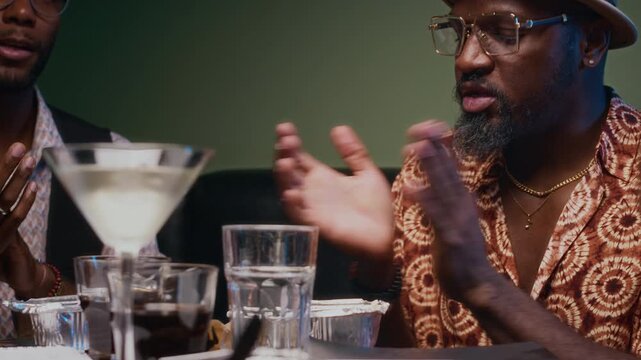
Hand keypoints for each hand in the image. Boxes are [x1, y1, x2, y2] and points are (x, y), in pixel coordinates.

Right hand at [0, 143, 38, 297]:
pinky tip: (35, 187)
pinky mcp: (0, 240)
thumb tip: (9, 184)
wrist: (9, 273)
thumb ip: (4, 202)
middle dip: (7, 164)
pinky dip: (25, 202)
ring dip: (17, 177)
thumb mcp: (0, 223)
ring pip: (3, 197)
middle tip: (20, 146)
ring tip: (30, 159)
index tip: (16, 148)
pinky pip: (13, 219)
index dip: (2, 166)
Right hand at [274, 123, 393, 261]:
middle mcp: (312, 192)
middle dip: (284, 154)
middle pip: (289, 171)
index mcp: (323, 178)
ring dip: (283, 177)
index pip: (299, 158)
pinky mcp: (318, 225)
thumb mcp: (367, 174)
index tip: (285, 127)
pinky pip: (299, 215)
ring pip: (288, 191)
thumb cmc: (377, 209)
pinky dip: (292, 204)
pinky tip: (291, 192)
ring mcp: (313, 208)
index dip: (290, 143)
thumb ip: (353, 153)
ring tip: (285, 161)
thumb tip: (338, 128)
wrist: (388, 237)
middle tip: (286, 139)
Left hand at [404, 121, 497, 303]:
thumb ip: (444, 200)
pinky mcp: (450, 237)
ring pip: (442, 187)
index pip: (450, 167)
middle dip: (434, 147)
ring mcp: (457, 219)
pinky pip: (434, 216)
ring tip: (416, 146)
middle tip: (421, 126)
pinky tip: (410, 187)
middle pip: (447, 170)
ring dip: (430, 166)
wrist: (477, 285)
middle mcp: (461, 204)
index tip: (427, 126)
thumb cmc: (461, 254)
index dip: (440, 146)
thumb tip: (433, 181)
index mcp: (460, 199)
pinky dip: (424, 200)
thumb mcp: (453, 221)